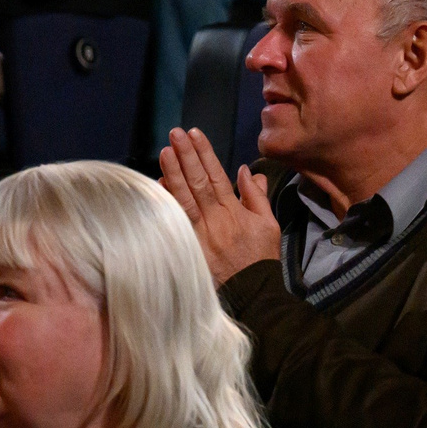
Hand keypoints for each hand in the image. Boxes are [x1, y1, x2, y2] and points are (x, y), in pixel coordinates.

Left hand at [157, 128, 281, 284]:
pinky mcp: (190, 248)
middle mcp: (216, 219)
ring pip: (184, 199)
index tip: (194, 134)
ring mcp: (200, 234)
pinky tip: (158, 186)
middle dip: (186, 156)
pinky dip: (167, 203)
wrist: (253, 293)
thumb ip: (256, 196)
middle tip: (174, 134)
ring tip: (164, 152)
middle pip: (198, 182)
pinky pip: (176, 222)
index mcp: (235, 211)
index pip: (217, 175)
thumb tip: (247, 170)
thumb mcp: (268, 224)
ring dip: (173, 174)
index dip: (205, 153)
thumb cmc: (259, 258)